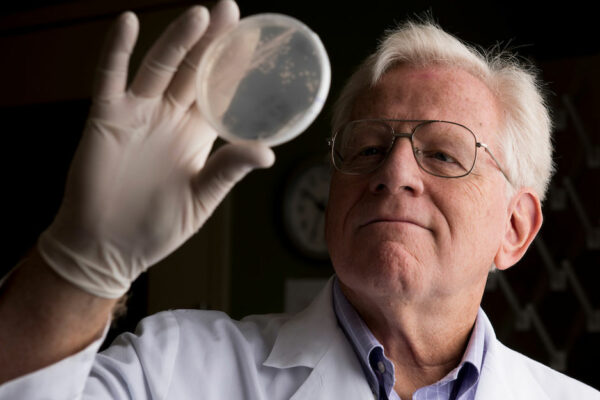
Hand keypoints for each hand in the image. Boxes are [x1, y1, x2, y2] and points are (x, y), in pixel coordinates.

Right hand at [37, 0, 274, 298]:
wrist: (107, 247)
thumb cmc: (156, 227)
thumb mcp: (201, 199)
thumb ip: (229, 170)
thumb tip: (267, 152)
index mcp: (196, 135)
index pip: (219, 92)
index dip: (234, 67)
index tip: (254, 41)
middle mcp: (169, 117)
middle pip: (193, 71)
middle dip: (211, 41)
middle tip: (231, 11)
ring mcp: (137, 114)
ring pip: (159, 67)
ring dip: (177, 41)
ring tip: (199, 16)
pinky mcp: (106, 118)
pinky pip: (109, 78)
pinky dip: (116, 51)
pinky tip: (127, 23)